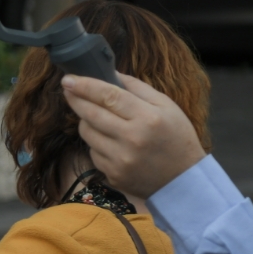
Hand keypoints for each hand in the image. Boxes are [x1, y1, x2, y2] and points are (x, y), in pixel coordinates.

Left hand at [62, 72, 205, 198]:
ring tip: (98, 117)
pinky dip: (96, 143)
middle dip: (75, 98)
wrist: (184, 181)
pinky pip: (92, 152)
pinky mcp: (113, 174)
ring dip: (86, 121)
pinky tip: (111, 142)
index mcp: (148, 118)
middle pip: (91, 113)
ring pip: (87, 132)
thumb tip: (109, 73)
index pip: (108, 96)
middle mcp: (132, 139)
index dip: (85, 86)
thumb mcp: (167, 107)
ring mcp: (120, 159)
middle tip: (68, 89)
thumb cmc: (177, 137)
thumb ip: (137, 88)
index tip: (68, 78)